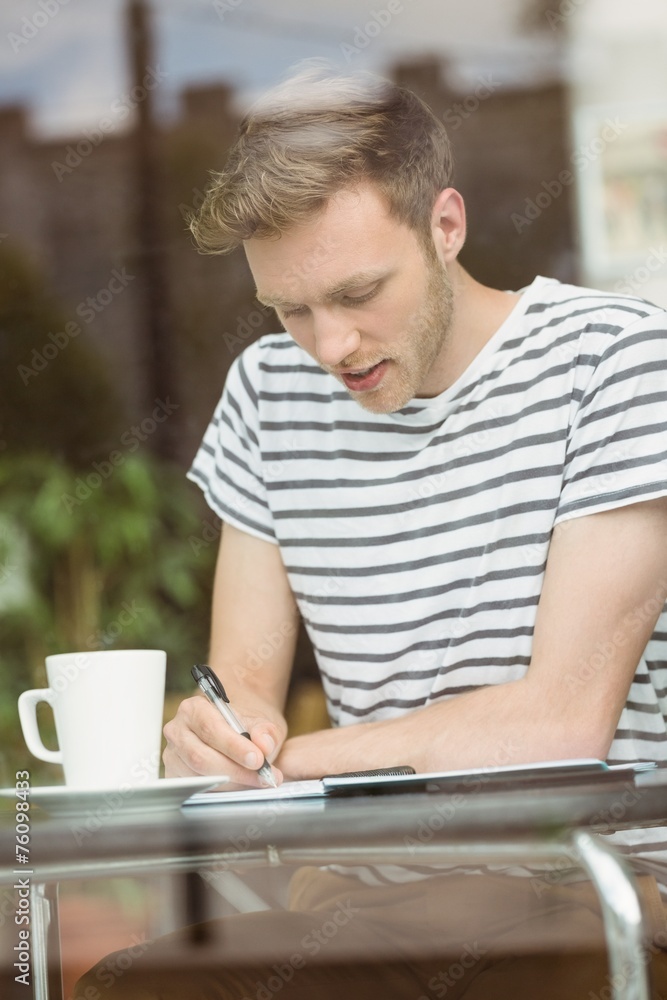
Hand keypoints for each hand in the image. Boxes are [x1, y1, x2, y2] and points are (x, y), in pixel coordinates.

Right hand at [163, 694, 285, 786]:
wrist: (233, 735)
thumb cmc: (242, 727)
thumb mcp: (258, 722)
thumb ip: (265, 731)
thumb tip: (264, 744)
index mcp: (194, 709)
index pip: (210, 729)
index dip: (234, 746)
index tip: (257, 759)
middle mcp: (177, 731)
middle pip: (201, 757)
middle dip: (235, 770)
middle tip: (262, 776)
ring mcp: (172, 756)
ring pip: (199, 776)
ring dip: (231, 783)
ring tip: (256, 781)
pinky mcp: (174, 776)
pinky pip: (196, 789)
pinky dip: (222, 791)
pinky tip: (240, 786)